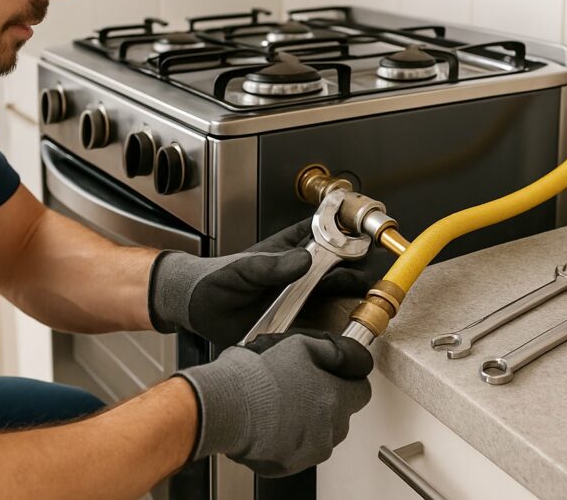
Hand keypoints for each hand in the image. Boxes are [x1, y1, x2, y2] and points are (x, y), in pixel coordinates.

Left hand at [148, 218, 377, 345]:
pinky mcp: (294, 323)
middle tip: (372, 281)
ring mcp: (299, 298)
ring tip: (368, 305)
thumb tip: (303, 260)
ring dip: (352, 299)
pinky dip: (334, 329)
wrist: (195, 310)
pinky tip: (344, 334)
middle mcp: (299, 273)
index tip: (367, 237)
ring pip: (336, 296)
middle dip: (359, 271)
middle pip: (341, 268)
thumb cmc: (214, 280)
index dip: (348, 232)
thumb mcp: (241, 269)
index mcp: (289, 250)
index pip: (326, 234)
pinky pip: (320, 325)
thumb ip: (270, 265)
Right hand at [177, 330, 372, 476]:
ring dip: (309, 421)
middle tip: (301, 386)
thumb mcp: (300, 345)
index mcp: (335, 398)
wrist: (225, 406)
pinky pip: (298, 450)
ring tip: (282, 403)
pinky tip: (271, 420)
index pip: (362, 391)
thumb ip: (334, 350)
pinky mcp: (289, 465)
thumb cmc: (256, 377)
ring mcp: (310, 451)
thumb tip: (351, 355)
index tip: (335, 375)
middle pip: (341, 415)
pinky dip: (290, 438)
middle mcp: (329, 430)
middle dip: (327, 401)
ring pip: (321, 434)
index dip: (348, 379)